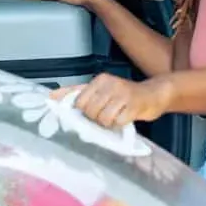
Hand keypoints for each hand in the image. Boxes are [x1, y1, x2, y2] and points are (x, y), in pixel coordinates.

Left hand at [50, 73, 173, 128]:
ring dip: (109, 122)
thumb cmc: (124, 95)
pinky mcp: (134, 105)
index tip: (91, 112)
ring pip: (103, 118)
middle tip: (107, 114)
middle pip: (90, 111)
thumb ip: (76, 92)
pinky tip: (126, 118)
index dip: (84, 111)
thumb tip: (51, 97)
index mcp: (99, 80)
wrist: (155, 94)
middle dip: (97, 118)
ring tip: (116, 116)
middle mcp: (110, 84)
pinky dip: (120, 124)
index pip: (79, 101)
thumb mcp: (99, 90)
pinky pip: (118, 122)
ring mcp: (122, 94)